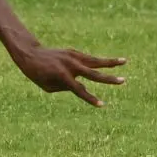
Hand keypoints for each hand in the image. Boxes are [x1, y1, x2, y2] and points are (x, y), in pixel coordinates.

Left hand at [12, 45, 126, 106]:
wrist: (31, 54)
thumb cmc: (37, 74)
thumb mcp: (48, 86)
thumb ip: (66, 87)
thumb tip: (81, 86)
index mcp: (62, 76)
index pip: (80, 90)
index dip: (90, 98)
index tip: (102, 104)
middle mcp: (70, 65)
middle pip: (93, 74)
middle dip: (108, 78)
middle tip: (123, 81)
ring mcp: (73, 57)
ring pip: (95, 60)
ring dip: (111, 62)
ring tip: (125, 61)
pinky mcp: (73, 52)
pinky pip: (88, 59)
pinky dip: (99, 61)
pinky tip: (112, 62)